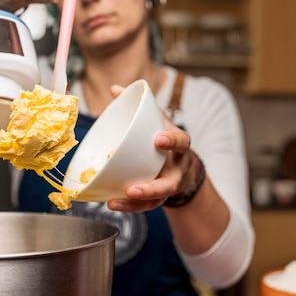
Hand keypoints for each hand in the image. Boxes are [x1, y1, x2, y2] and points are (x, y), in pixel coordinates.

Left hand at [105, 85, 193, 212]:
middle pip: (170, 183)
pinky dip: (129, 207)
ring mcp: (168, 186)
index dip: (172, 141)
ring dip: (136, 204)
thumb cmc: (166, 141)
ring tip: (115, 202)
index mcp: (179, 147)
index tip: (159, 139)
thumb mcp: (158, 121)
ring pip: (156, 200)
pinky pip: (145, 207)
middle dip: (153, 188)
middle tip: (133, 189)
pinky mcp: (158, 198)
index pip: (181, 142)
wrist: (182, 167)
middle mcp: (176, 169)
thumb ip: (139, 106)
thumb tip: (115, 88)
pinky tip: (112, 203)